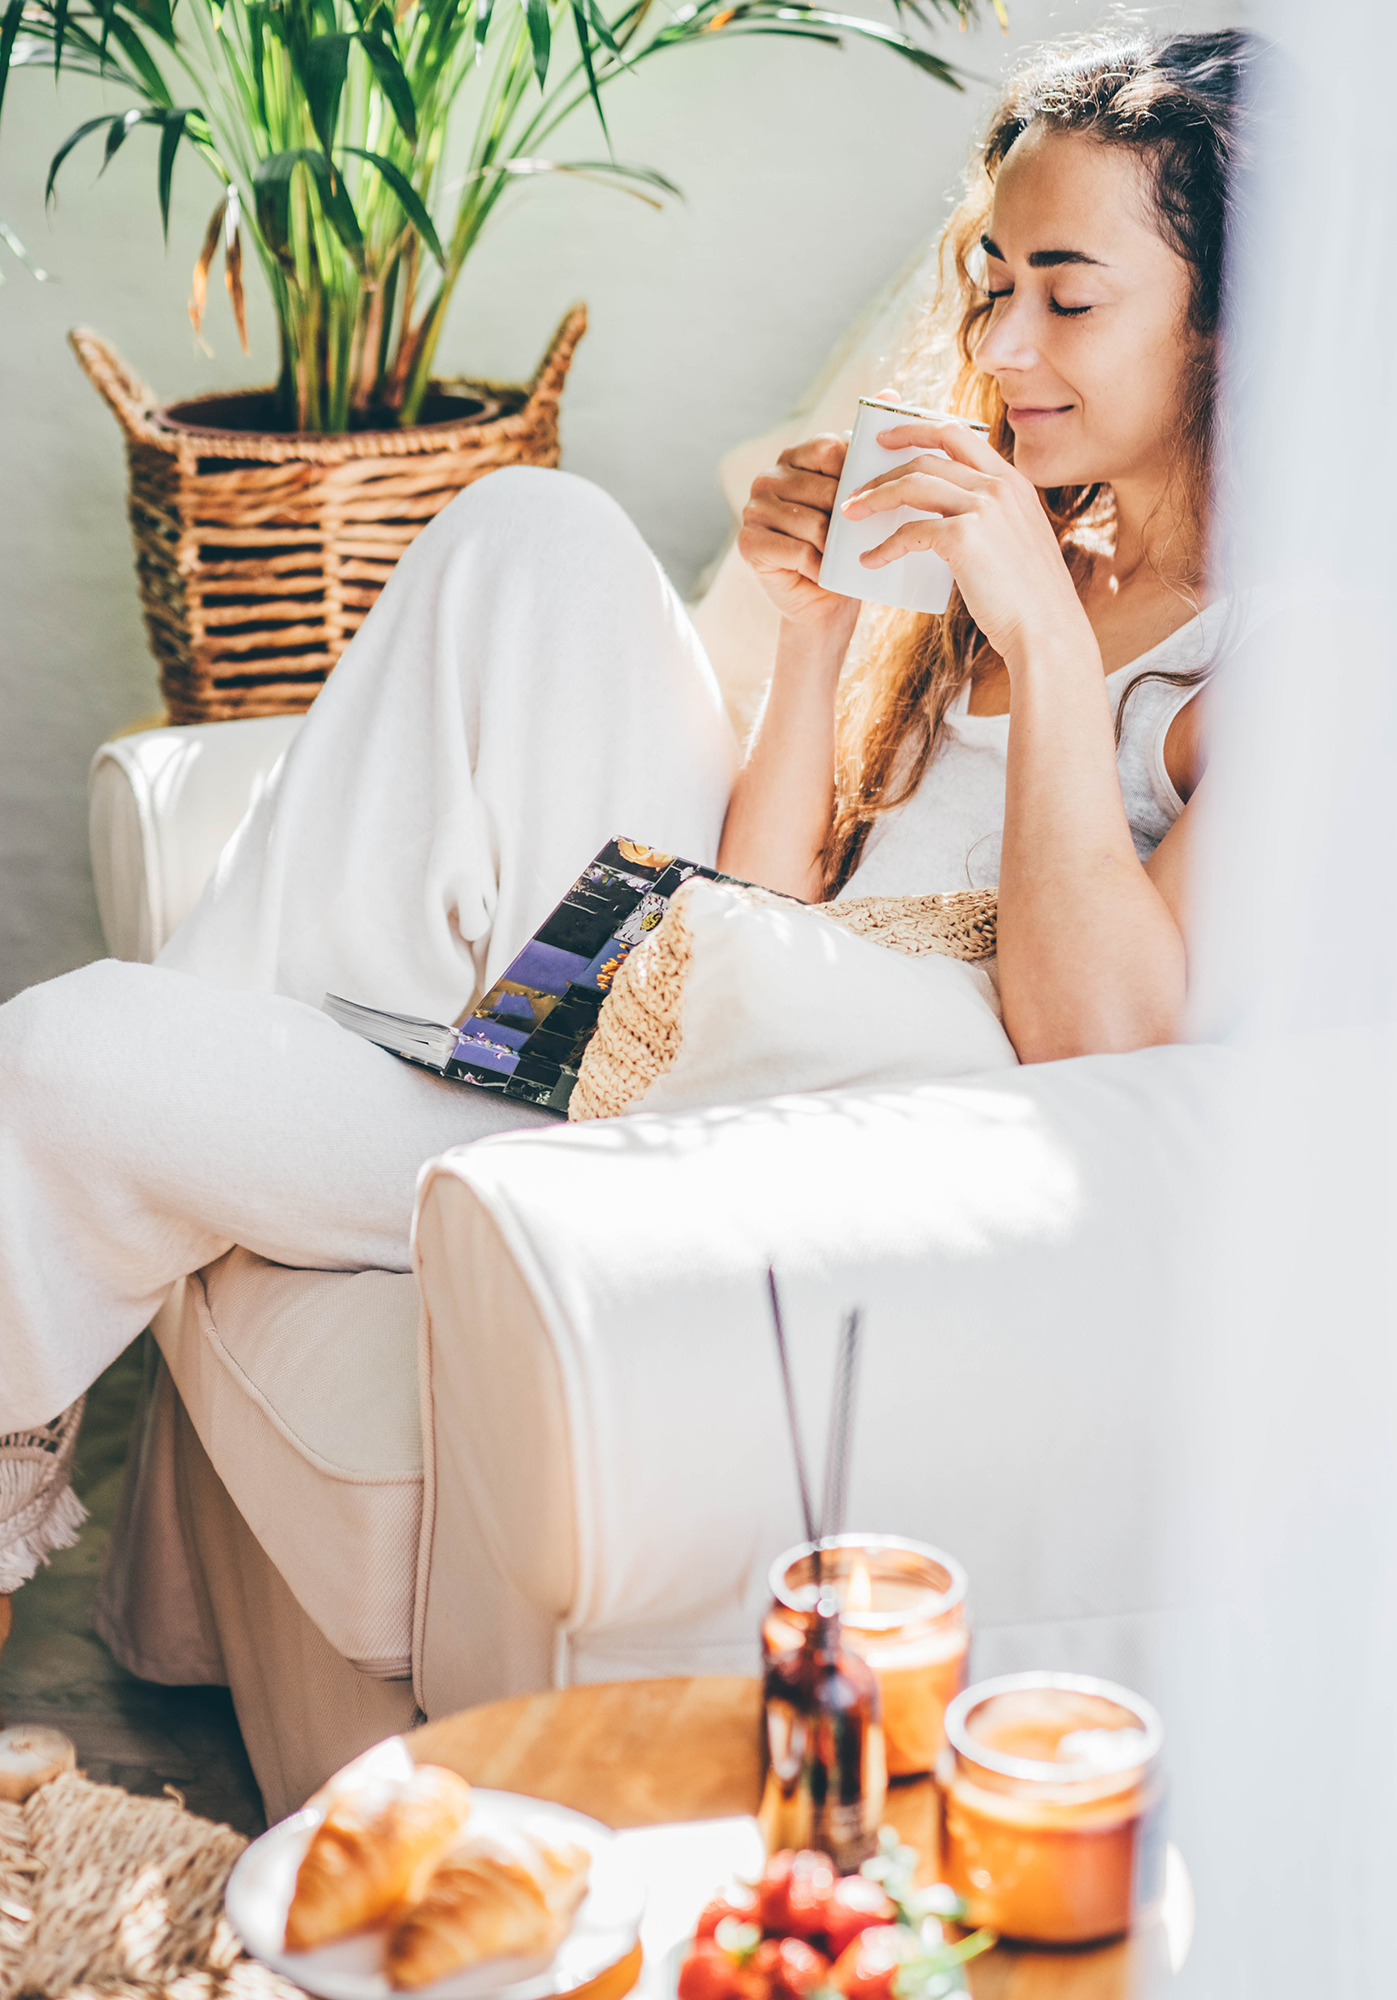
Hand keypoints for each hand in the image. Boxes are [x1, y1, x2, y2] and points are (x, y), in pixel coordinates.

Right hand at [738, 433, 861, 640]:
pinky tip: (819, 572)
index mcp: (796, 457)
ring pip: (811, 522)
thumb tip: (890, 392)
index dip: (855, 477)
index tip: (869, 500)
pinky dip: (814, 566)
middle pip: (823, 489)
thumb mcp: (864, 493)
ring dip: (833, 547)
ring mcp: (753, 508)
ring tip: (839, 557)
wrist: (826, 600)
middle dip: (848, 519)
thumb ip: (871, 447)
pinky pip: (794, 550)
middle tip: (856, 539)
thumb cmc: (848, 545)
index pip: (831, 449)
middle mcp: (769, 477)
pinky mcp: (748, 543)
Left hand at [838, 416, 1089, 666]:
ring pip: (913, 485)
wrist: (1047, 630)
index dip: (918, 429)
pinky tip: (871, 561)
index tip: (889, 437)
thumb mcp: (1017, 541)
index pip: (959, 434)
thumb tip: (947, 522)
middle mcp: (1000, 486)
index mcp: (1013, 481)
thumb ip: (991, 519)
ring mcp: (984, 508)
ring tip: (850, 514)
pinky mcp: (965, 538)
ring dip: (875, 498)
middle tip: (857, 484)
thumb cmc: (1029, 598)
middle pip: (929, 455)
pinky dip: (885, 547)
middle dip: (886, 465)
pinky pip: (911, 533)